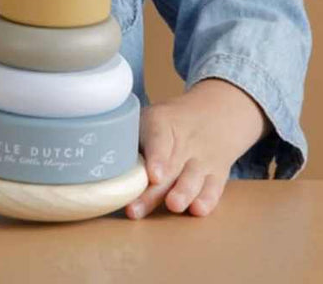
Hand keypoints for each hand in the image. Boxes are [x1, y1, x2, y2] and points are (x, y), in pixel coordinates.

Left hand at [126, 78, 268, 218]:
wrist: (215, 113)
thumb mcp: (150, 119)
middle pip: (170, 166)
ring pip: (193, 177)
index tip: (152, 174)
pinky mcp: (217, 174)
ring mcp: (203, 158)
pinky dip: (207, 199)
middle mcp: (185, 141)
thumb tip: (104, 168)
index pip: (159, 138)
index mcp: (161, 122)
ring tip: (174, 205)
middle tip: (136, 208)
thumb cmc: (169, 123)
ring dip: (183, 192)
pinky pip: (214, 187)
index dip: (156, 157)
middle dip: (155, 190)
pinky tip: (198, 209)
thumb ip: (131, 141)